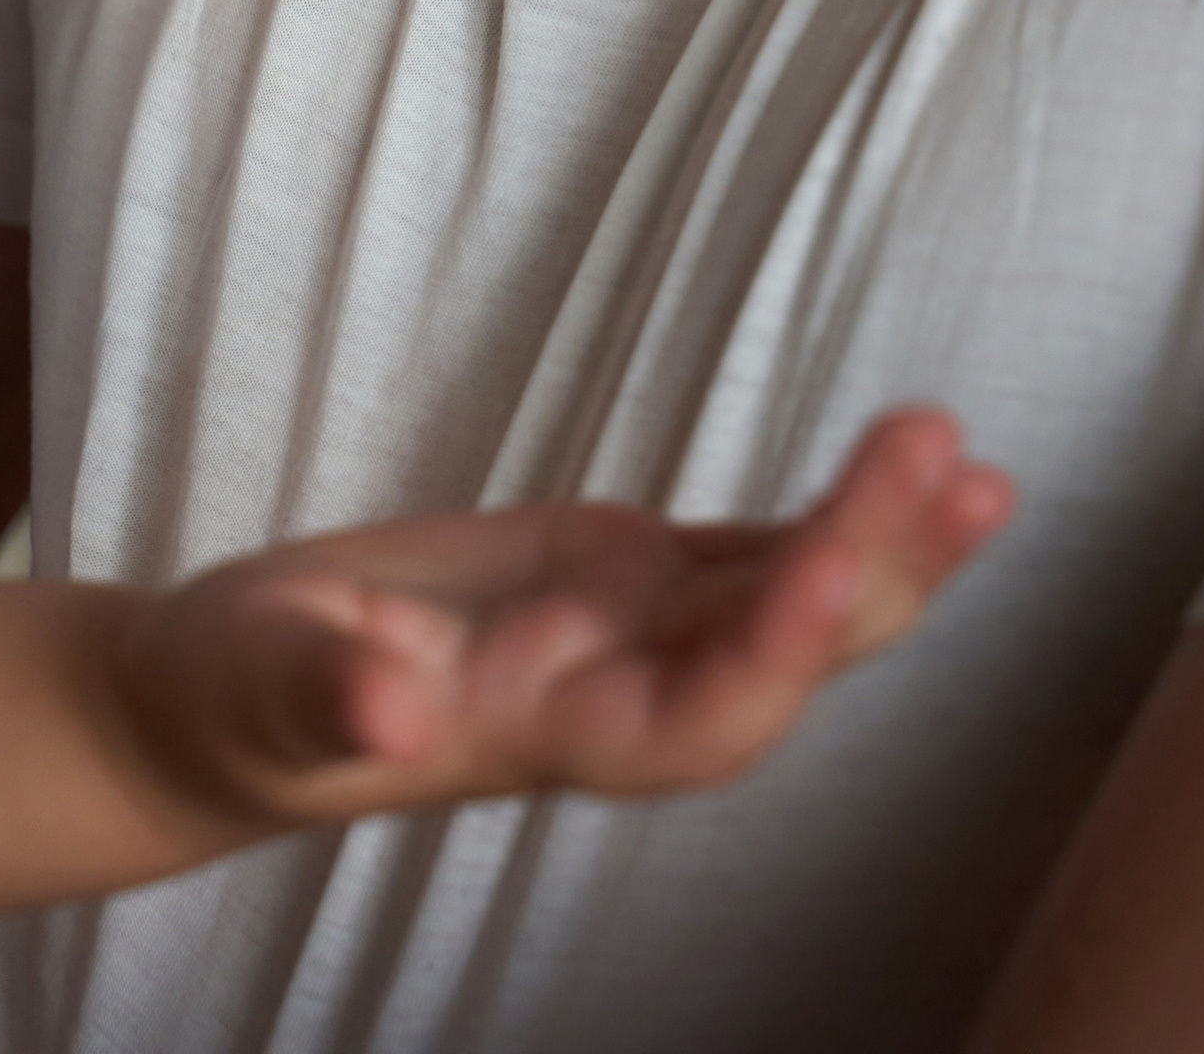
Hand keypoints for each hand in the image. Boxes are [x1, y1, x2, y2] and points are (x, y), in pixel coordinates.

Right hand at [121, 406, 1012, 825]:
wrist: (230, 701)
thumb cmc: (236, 699)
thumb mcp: (260, 687)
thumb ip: (324, 694)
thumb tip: (383, 710)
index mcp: (545, 734)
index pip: (695, 718)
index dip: (772, 652)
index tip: (835, 560)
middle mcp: (615, 699)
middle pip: (776, 658)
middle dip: (869, 574)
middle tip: (950, 471)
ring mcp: (625, 638)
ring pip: (782, 601)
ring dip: (882, 542)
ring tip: (973, 468)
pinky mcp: (615, 579)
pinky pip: (745, 554)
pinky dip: (826, 513)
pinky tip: (903, 470)